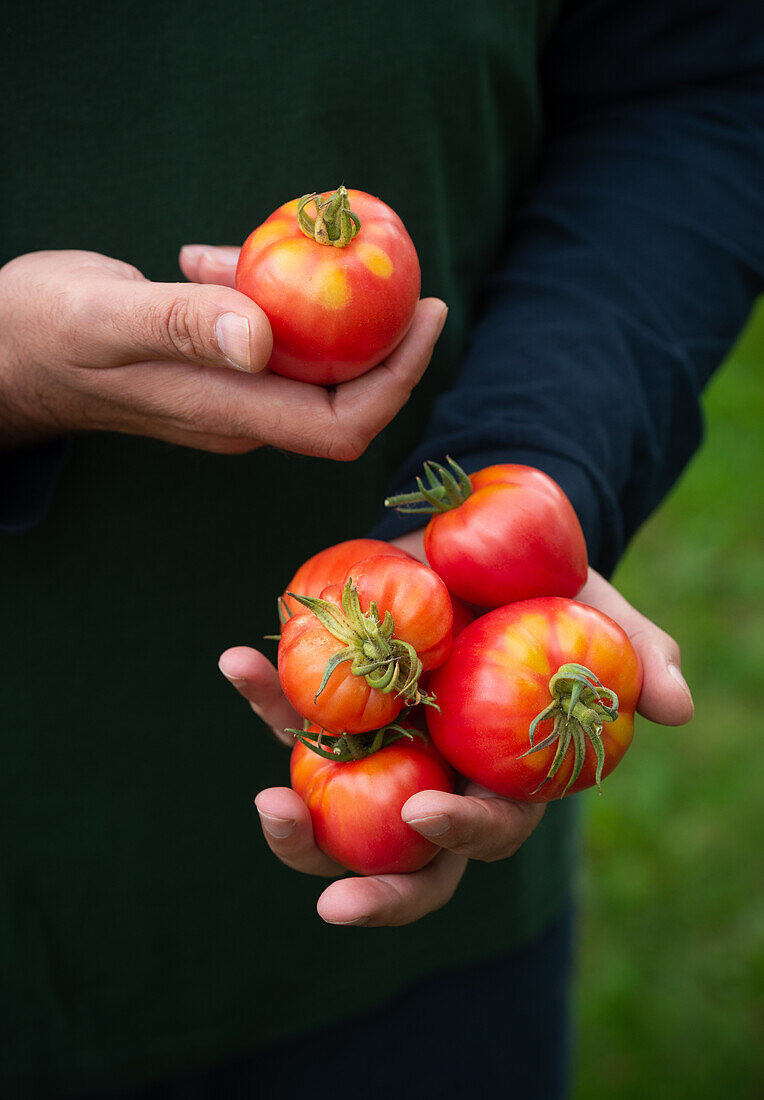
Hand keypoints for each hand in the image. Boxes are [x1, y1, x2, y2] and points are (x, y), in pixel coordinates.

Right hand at [0, 248, 445, 453]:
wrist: (7, 350)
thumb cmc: (45, 335)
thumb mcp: (106, 319)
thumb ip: (182, 325)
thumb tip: (261, 337)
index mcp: (228, 413)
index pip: (341, 422)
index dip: (397, 379)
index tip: (426, 314)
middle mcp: (239, 412)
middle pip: (343, 390)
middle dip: (380, 332)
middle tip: (394, 260)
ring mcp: (227, 391)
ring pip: (304, 353)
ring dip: (313, 298)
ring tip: (289, 235)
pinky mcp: (212, 364)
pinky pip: (264, 332)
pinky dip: (261, 288)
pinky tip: (217, 256)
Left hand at [219, 536, 693, 926]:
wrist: (483, 540)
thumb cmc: (550, 591)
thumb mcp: (600, 615)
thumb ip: (638, 658)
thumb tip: (679, 710)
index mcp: (495, 774)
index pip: (482, 829)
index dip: (460, 838)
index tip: (431, 818)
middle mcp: (429, 773)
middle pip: (397, 857)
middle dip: (366, 886)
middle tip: (330, 898)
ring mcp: (374, 743)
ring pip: (327, 805)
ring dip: (292, 819)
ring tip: (265, 801)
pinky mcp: (330, 698)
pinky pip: (290, 706)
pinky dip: (262, 689)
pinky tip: (238, 660)